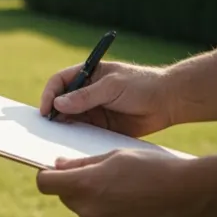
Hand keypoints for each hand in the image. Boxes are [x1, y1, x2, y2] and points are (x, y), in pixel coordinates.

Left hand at [36, 149, 207, 216]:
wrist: (192, 196)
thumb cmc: (155, 169)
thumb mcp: (117, 156)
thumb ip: (82, 164)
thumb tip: (58, 166)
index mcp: (84, 186)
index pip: (45, 183)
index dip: (48, 176)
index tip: (56, 172)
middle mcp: (87, 210)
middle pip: (67, 198)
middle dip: (78, 188)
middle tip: (104, 178)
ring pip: (87, 212)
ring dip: (98, 203)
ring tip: (129, 193)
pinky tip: (136, 209)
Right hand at [39, 60, 172, 137]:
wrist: (170, 102)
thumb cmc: (143, 86)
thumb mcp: (112, 87)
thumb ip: (85, 96)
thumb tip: (57, 104)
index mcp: (88, 74)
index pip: (59, 82)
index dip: (49, 94)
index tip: (46, 110)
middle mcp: (87, 92)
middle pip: (60, 101)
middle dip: (52, 113)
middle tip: (48, 126)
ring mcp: (93, 109)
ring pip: (69, 118)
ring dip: (63, 126)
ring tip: (58, 136)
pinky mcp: (100, 125)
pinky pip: (82, 131)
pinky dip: (75, 136)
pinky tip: (73, 141)